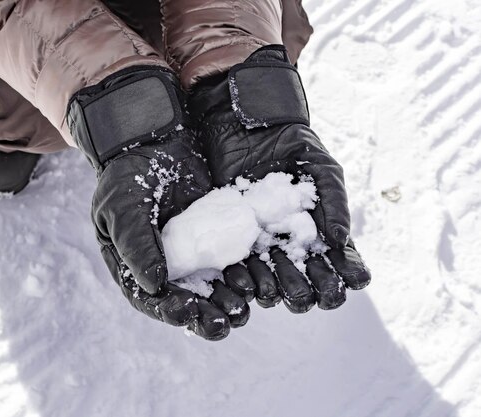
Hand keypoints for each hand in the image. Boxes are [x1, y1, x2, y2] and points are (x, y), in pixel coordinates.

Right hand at [67, 68, 248, 338]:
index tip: (187, 314)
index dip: (168, 309)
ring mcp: (192, 252)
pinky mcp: (218, 236)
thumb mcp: (123, 205)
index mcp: (133, 263)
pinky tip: (258, 282)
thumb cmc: (129, 172)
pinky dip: (244, 274)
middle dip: (204, 315)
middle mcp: (164, 264)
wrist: (158, 139)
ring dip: (227, 301)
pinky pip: (231, 260)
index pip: (148, 296)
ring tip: (243, 311)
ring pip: (211, 286)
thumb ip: (136, 243)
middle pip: (184, 300)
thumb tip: (153, 286)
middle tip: (223, 324)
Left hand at [189, 45, 370, 312]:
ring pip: (273, 274)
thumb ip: (333, 202)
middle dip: (309, 288)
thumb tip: (341, 241)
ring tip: (276, 292)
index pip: (337, 259)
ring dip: (276, 288)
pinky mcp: (234, 236)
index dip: (345, 274)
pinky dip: (244, 275)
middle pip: (305, 276)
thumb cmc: (291, 144)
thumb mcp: (320, 169)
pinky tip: (247, 282)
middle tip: (310, 294)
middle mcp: (291, 240)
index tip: (351, 282)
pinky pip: (241, 262)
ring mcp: (262, 240)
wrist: (246, 126)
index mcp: (319, 227)